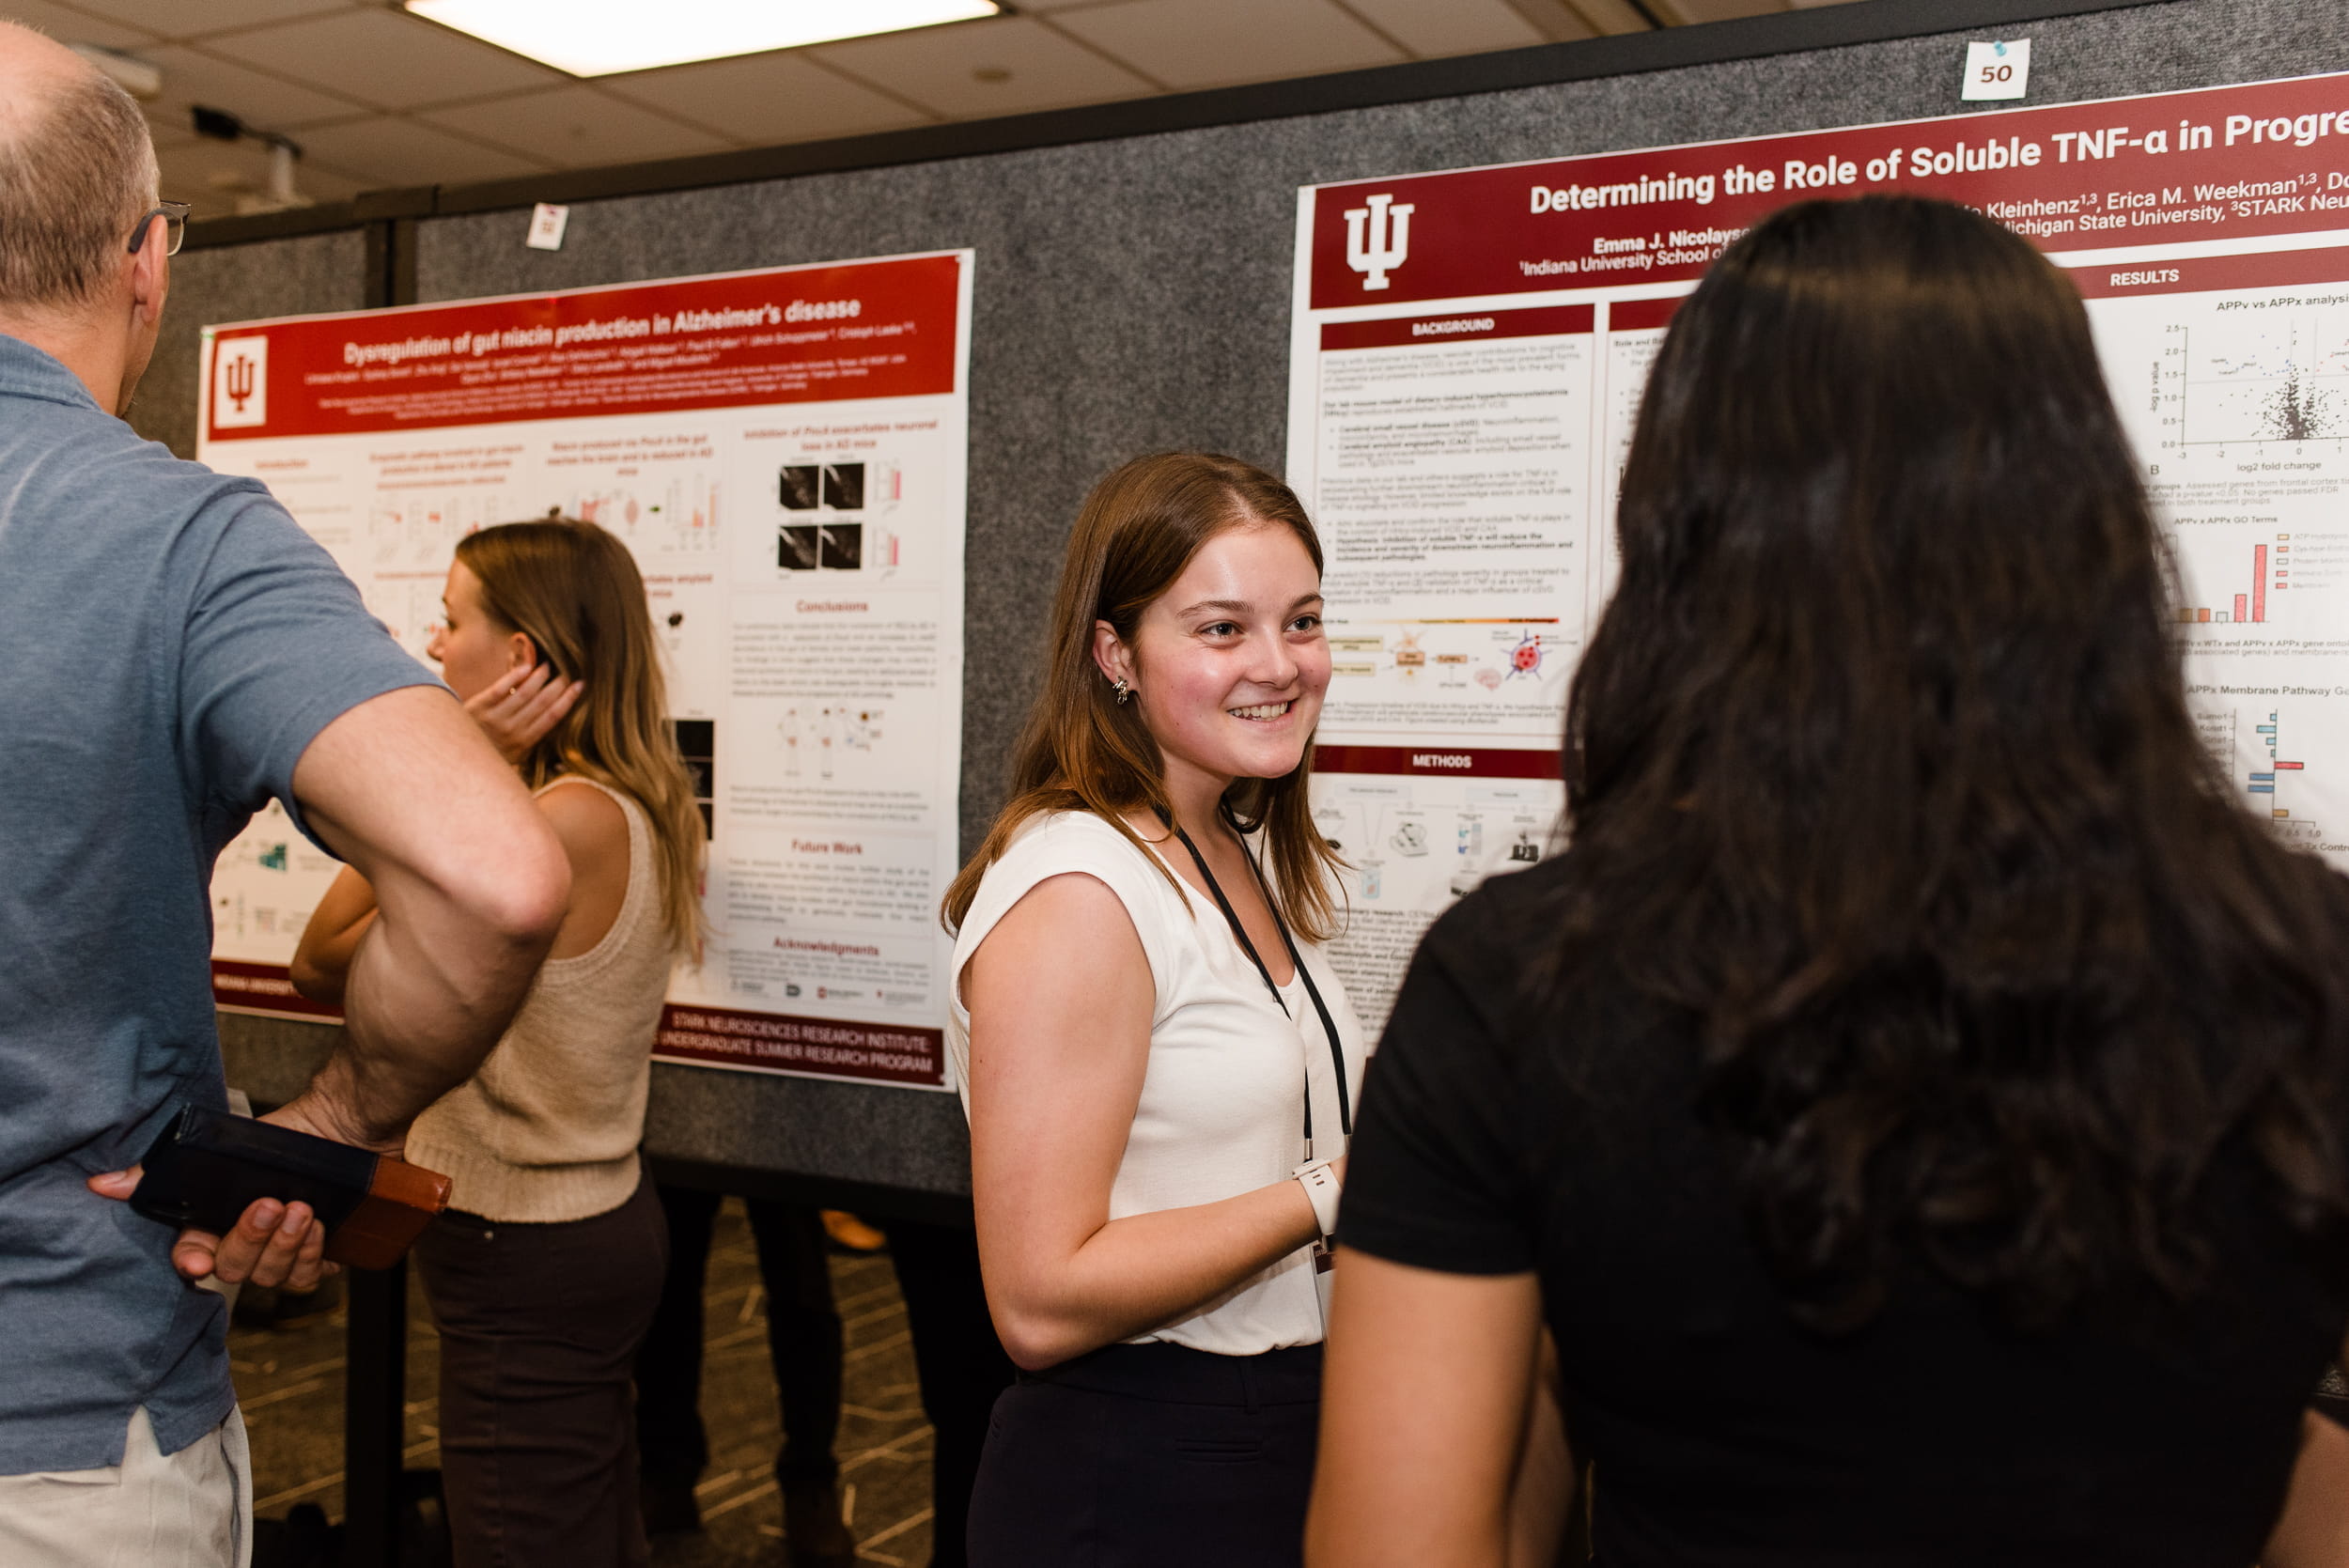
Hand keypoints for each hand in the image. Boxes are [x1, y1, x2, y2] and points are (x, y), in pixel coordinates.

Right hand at [85, 1101, 363, 1290]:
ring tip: (302, 1209)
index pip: (192, 1253)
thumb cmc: (290, 1134)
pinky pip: (308, 1278)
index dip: (191, 1261)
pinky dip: (312, 1256)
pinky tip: (321, 1228)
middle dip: (250, 1239)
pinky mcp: (323, 1254)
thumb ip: (163, 1170)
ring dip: (285, 1245)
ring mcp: (285, 1251)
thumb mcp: (226, 1147)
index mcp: (220, 1220)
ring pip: (271, 1276)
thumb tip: (101, 1184)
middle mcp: (251, 1241)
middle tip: (270, 1204)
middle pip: (234, 1268)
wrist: (349, 1121)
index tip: (197, 1261)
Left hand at [465, 663, 583, 764]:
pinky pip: (500, 689)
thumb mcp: (512, 760)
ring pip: (523, 694)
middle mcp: (511, 731)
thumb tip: (561, 760)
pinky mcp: (478, 707)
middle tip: (568, 672)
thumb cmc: (487, 756)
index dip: (567, 700)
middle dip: (557, 686)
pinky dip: (515, 676)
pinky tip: (527, 667)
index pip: (552, 718)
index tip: (579, 686)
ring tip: (548, 666)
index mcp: (523, 744)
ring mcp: (494, 719)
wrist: (453, 757)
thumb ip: (531, 749)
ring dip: (539, 678)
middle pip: (541, 704)